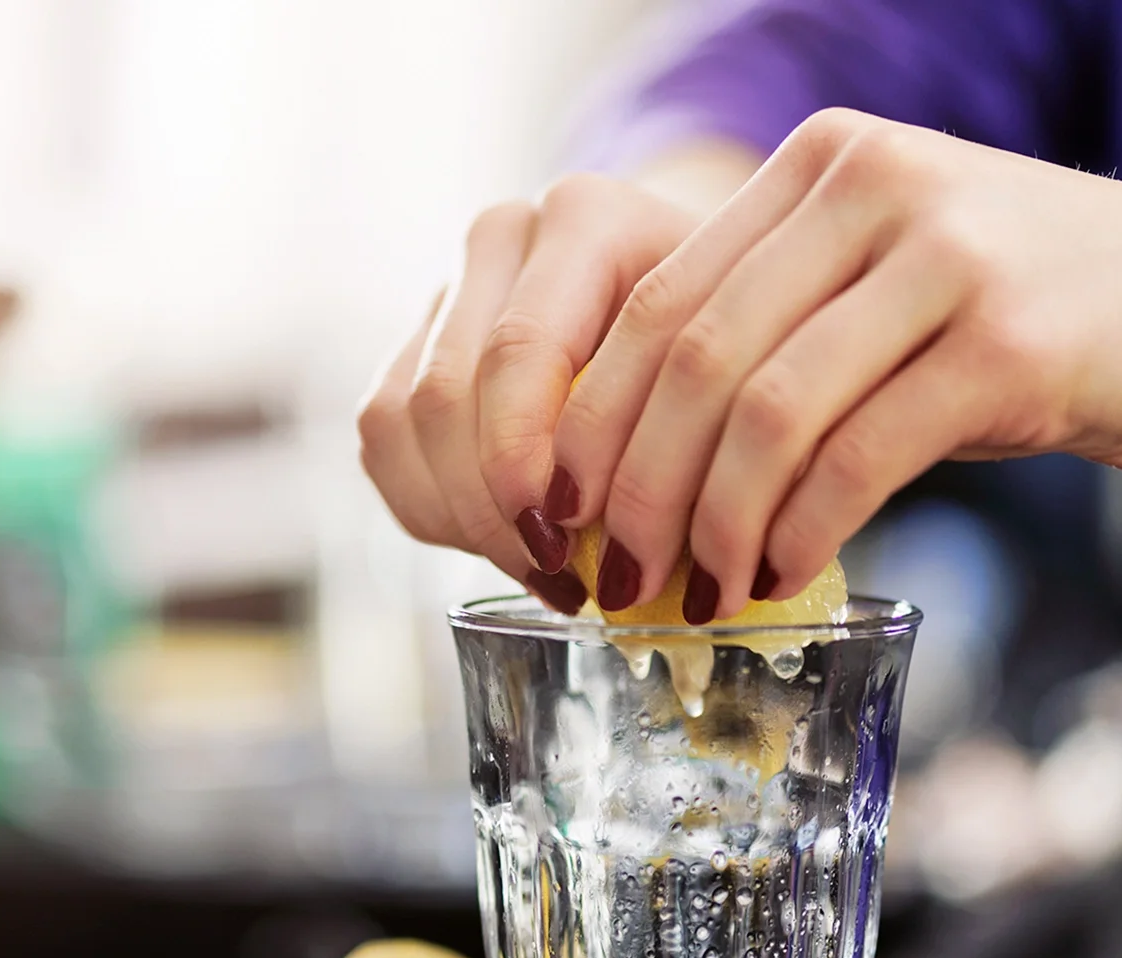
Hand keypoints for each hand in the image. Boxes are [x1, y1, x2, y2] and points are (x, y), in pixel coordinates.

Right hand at [356, 174, 704, 611]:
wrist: (695, 289)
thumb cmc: (726, 342)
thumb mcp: (737, 370)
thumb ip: (694, 437)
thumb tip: (632, 560)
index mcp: (587, 219)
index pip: (519, 350)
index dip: (523, 462)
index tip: (563, 544)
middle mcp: (505, 235)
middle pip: (447, 394)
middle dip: (493, 506)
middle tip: (556, 574)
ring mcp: (450, 283)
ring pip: (400, 419)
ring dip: (461, 516)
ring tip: (538, 569)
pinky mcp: (415, 341)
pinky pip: (384, 441)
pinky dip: (433, 508)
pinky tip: (501, 544)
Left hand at [549, 108, 1121, 619]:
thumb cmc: (1058, 309)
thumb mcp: (907, 282)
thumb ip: (794, 337)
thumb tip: (656, 474)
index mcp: (824, 164)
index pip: (655, 297)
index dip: (593, 420)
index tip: (568, 513)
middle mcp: (873, 188)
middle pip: (689, 356)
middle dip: (634, 487)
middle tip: (617, 577)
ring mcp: (945, 259)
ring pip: (762, 411)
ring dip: (711, 526)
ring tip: (695, 593)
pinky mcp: (1010, 345)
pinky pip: (858, 456)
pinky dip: (800, 532)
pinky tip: (783, 575)